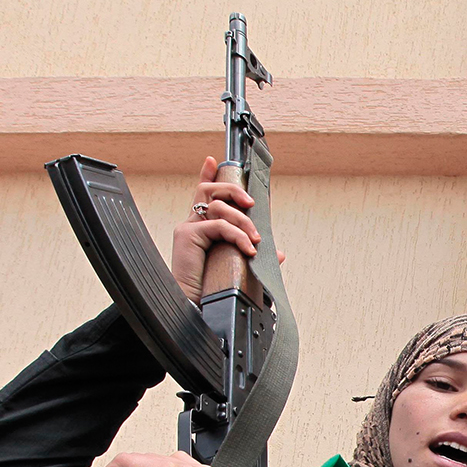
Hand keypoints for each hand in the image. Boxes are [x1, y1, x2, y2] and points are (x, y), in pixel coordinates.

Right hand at [170, 157, 285, 303]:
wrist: (193, 307)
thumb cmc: (211, 290)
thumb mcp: (237, 267)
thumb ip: (254, 256)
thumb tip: (278, 253)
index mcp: (200, 228)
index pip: (202, 195)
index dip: (206, 174)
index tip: (212, 159)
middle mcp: (191, 224)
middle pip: (210, 190)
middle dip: (234, 190)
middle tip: (251, 204)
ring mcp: (188, 228)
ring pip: (218, 206)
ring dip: (243, 220)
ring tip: (255, 240)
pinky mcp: (188, 236)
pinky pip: (219, 226)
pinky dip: (237, 236)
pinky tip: (248, 250)